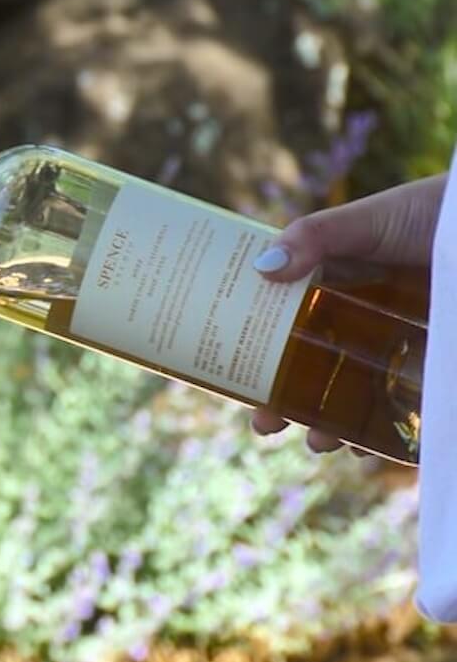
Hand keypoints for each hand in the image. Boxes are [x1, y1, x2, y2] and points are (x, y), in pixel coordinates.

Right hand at [251, 173, 446, 451]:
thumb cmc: (426, 214)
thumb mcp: (364, 221)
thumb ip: (314, 238)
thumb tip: (261, 269)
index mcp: (329, 289)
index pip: (280, 329)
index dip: (254, 358)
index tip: (233, 381)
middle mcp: (356, 323)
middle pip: (308, 373)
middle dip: (283, 406)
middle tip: (265, 424)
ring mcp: (393, 348)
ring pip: (351, 398)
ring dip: (329, 429)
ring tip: (321, 443)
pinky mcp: (428, 367)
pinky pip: (401, 409)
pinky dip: (383, 434)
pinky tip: (368, 447)